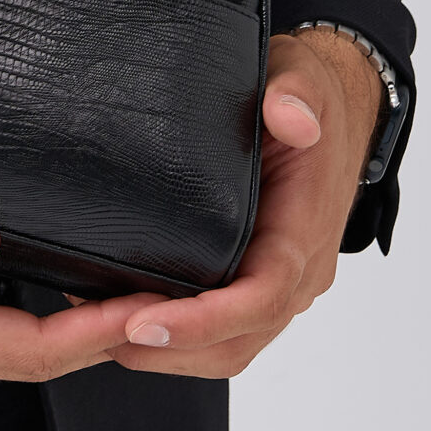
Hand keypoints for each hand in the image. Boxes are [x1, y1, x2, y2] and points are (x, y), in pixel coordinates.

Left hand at [109, 27, 384, 378]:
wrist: (334, 109)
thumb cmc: (310, 95)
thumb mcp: (300, 77)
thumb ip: (295, 93)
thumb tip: (290, 117)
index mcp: (304, 230)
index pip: (260, 297)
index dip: (204, 320)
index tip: (143, 321)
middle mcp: (299, 271)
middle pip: (238, 342)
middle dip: (170, 349)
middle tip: (97, 333)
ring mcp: (281, 282)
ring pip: (231, 347)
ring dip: (170, 353)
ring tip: (98, 332)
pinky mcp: (259, 279)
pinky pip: (226, 330)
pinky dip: (180, 338)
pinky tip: (125, 316)